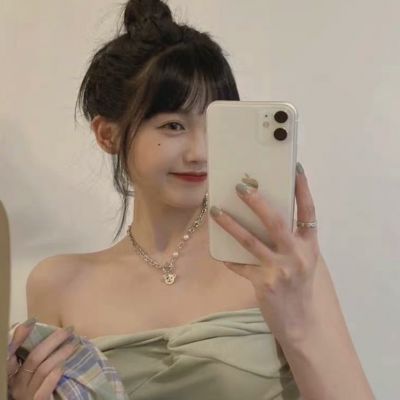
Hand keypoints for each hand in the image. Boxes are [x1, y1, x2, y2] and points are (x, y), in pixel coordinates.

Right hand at [7, 320, 78, 399]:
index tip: (32, 321)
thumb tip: (36, 326)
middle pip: (35, 357)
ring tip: (74, 344)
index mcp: (13, 373)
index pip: (11, 352)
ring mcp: (26, 394)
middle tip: (69, 330)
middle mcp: (17, 383)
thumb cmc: (38, 387)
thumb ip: (38, 352)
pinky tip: (64, 366)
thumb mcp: (35, 369)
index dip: (19, 337)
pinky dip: (55, 375)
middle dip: (54, 340)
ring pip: (43, 369)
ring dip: (60, 354)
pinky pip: (45, 387)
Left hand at [209, 162, 321, 344]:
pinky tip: (217, 250)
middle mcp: (296, 255)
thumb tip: (264, 214)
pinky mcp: (263, 284)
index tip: (294, 169)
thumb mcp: (302, 260)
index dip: (303, 190)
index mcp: (309, 246)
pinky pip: (240, 265)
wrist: (300, 322)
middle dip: (258, 203)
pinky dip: (228, 257)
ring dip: (231, 224)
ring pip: (251, 241)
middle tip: (241, 186)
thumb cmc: (299, 285)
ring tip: (216, 209)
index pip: (308, 212)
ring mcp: (279, 270)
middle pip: (276, 222)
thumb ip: (290, 239)